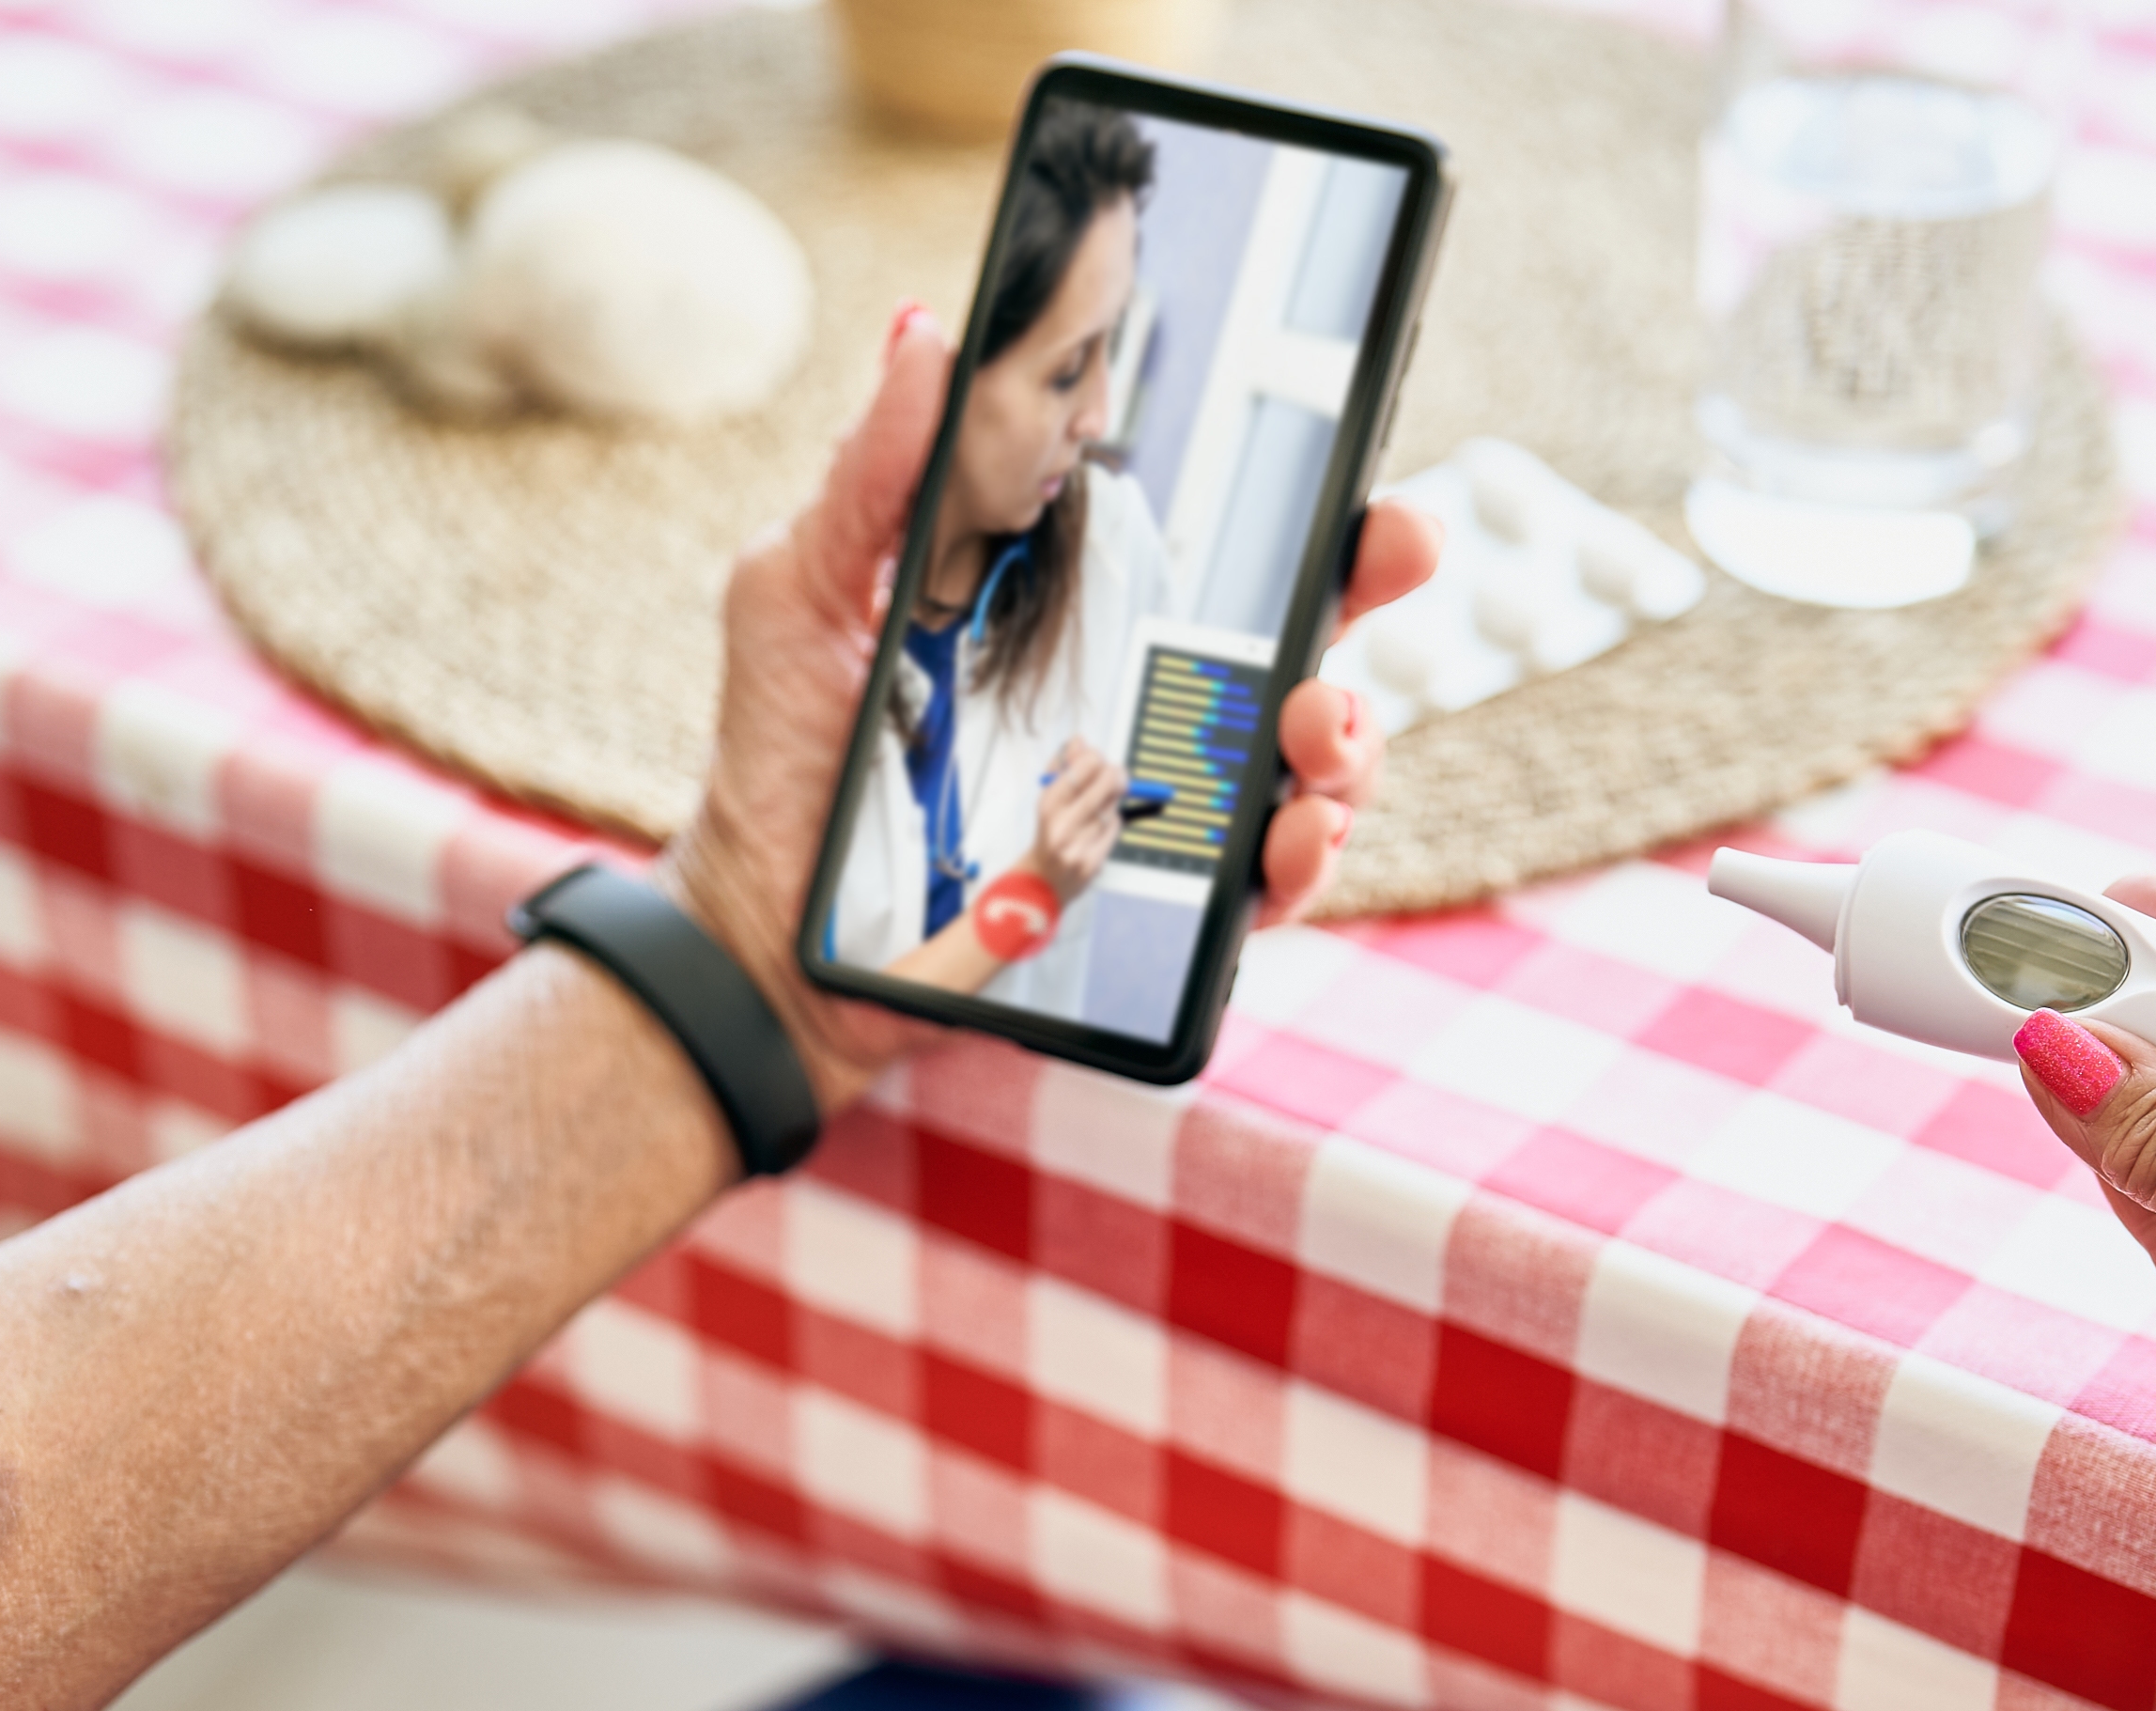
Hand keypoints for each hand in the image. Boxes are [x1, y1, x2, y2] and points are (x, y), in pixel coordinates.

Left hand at [655, 306, 1437, 1111]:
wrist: (766, 934)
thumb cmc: (784, 759)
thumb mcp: (805, 591)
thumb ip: (872, 472)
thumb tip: (923, 331)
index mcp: (1080, 613)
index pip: (1223, 546)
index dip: (1311, 513)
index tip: (1358, 485)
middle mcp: (1138, 704)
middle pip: (1297, 639)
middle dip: (1368, 594)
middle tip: (1388, 559)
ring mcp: (1157, 810)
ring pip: (1307, 765)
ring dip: (1346, 740)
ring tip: (1314, 730)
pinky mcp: (1148, 909)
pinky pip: (1258, 891)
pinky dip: (1297, 864)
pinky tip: (1288, 837)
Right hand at [1026, 741, 1128, 900]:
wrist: (1042, 881)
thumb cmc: (1048, 833)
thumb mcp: (1048, 796)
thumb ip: (1063, 767)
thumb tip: (1079, 741)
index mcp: (1049, 804)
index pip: (1086, 765)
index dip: (1097, 758)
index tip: (1098, 761)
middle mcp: (1062, 825)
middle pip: (1108, 781)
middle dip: (1116, 774)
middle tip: (1116, 776)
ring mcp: (1079, 846)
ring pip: (1114, 806)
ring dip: (1112, 801)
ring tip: (1098, 807)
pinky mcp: (1093, 862)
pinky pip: (1115, 828)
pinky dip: (1112, 823)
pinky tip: (1098, 827)